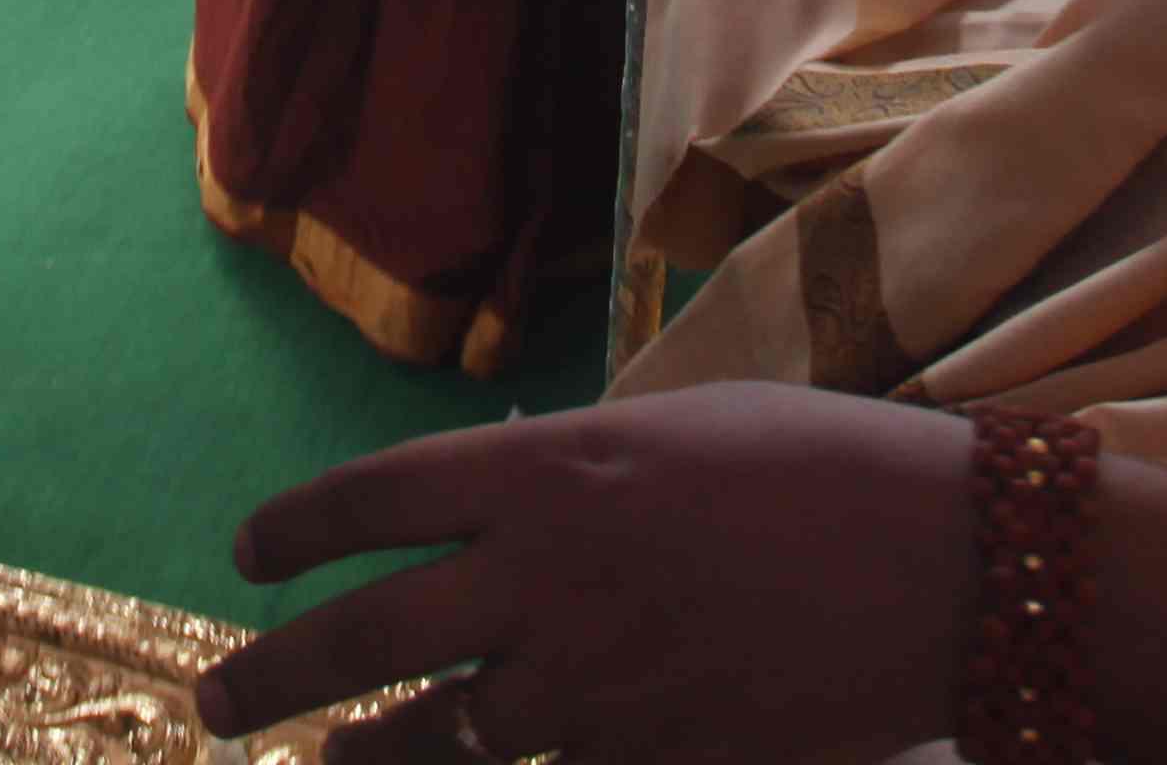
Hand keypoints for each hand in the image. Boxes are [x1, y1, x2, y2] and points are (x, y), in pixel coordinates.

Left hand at [195, 388, 974, 764]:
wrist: (948, 561)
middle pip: (369, 635)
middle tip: (218, 705)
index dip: (300, 530)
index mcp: (552, 468)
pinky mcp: (655, 753)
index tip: (250, 553)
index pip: (377, 498)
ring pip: (441, 735)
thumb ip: (577, 478)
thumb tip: (508, 508)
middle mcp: (549, 574)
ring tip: (324, 762)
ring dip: (371, 753)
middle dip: (275, 674)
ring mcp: (597, 681)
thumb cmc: (826, 466)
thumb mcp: (679, 434)